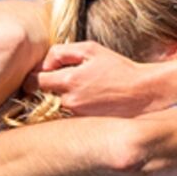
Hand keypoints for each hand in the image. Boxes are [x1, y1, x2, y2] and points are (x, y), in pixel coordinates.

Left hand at [35, 41, 167, 116]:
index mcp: (69, 81)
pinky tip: (89, 101)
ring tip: (83, 90)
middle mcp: (70, 102)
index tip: (41, 74)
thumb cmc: (118, 69)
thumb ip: (62, 52)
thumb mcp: (91, 50)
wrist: (143, 93)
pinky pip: (70, 116)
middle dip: (49, 88)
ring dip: (62, 99)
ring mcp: (77, 116)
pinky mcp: (86, 126)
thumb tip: (44, 64)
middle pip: (44, 96)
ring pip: (57, 107)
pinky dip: (74, 109)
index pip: (35, 82)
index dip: (34, 77)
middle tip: (62, 81)